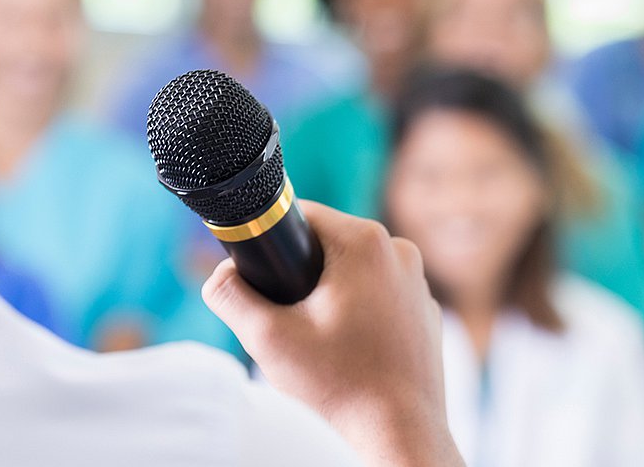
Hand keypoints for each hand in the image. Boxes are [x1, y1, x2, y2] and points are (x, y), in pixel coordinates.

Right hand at [203, 200, 461, 466]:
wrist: (399, 428)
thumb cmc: (340, 383)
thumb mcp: (267, 338)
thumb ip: (230, 296)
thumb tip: (219, 276)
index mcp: (365, 242)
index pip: (304, 215)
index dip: (275, 241)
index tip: (266, 275)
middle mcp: (400, 252)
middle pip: (330, 243)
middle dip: (303, 273)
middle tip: (289, 316)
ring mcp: (417, 282)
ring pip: (356, 271)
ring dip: (332, 293)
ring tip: (319, 336)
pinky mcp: (424, 310)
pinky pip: (381, 296)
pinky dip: (361, 313)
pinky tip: (350, 347)